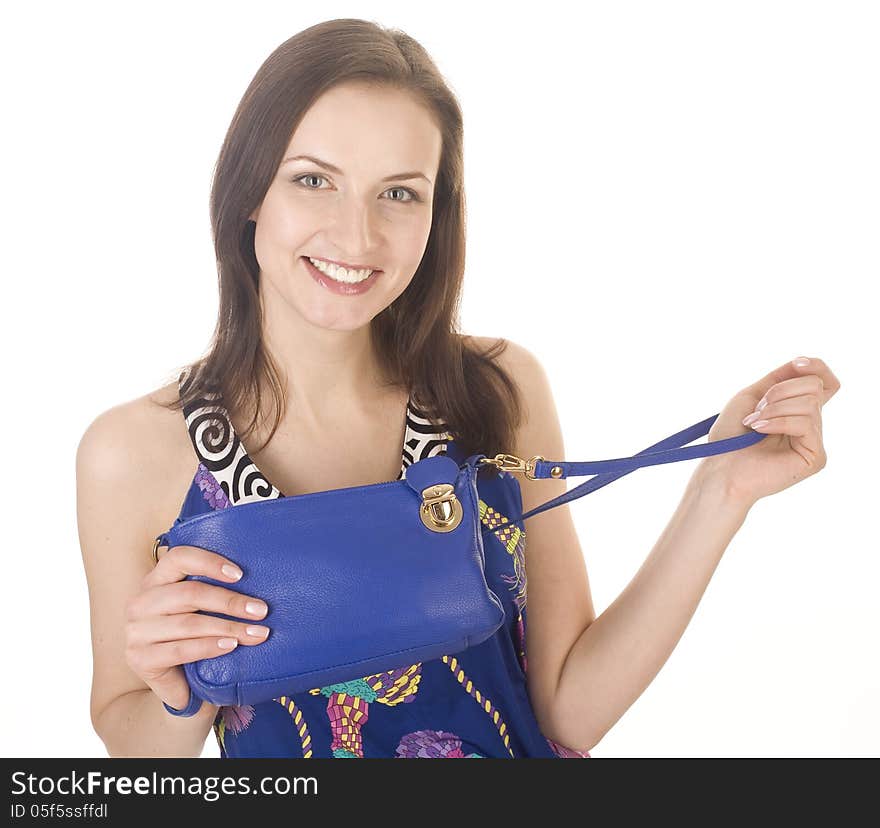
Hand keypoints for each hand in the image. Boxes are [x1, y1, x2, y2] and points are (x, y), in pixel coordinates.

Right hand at [124, 545, 270, 710]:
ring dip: (228, 627)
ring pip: (189, 623)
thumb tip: (258, 581)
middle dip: (230, 602)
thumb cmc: (193, 637)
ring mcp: (136, 631)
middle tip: (261, 610)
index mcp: (156, 580)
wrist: (175, 684)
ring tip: (256, 633)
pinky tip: (230, 645)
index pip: (178, 558)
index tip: (240, 574)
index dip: (209, 562)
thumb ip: (212, 590)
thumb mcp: (199, 609)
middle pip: (190, 593)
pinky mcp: (139, 659)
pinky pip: (181, 650)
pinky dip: (210, 646)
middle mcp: (141, 602)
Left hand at [698, 356, 840, 508]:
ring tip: (754, 425)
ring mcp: (814, 441)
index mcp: (796, 410)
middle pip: (814, 386)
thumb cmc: (730, 437)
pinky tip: (759, 431)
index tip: (797, 364)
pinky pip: (806, 424)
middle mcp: (810, 424)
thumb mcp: (752, 396)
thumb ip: (779, 378)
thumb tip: (802, 363)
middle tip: (756, 410)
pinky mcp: (816, 457)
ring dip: (774, 409)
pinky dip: (778, 422)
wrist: (720, 467)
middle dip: (780, 391)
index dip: (816, 368)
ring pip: (809, 403)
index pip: (824, 382)